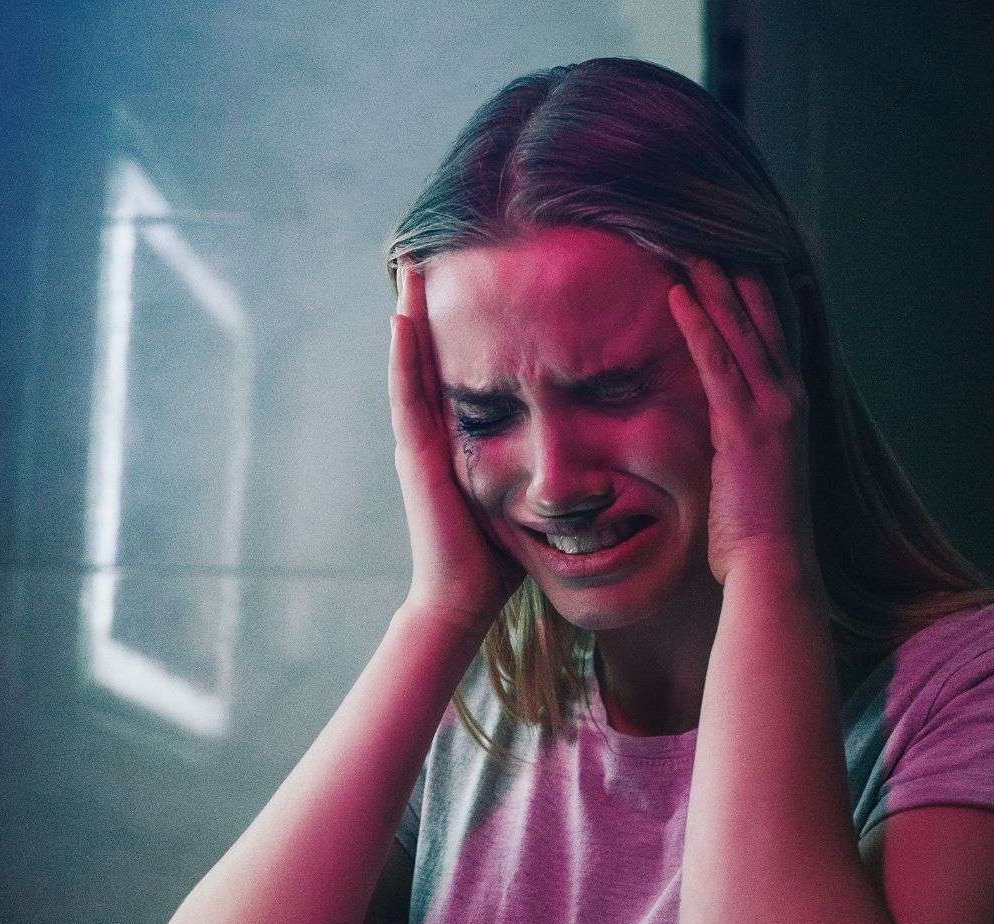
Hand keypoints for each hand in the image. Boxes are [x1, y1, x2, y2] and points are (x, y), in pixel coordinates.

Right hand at [390, 258, 525, 636]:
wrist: (465, 597)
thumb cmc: (498, 555)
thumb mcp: (523, 497)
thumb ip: (542, 470)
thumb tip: (590, 457)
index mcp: (455, 442)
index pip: (455, 372)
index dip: (458, 329)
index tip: (472, 284)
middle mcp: (430, 435)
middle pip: (427, 357)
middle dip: (429, 308)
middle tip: (432, 256)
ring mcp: (417, 443)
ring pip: (411, 364)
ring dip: (410, 314)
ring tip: (415, 266)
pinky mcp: (415, 456)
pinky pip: (407, 394)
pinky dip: (404, 353)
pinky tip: (403, 314)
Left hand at [667, 258, 816, 585]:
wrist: (773, 563)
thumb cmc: (757, 524)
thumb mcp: (753, 466)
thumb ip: (743, 429)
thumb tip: (722, 413)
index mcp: (790, 403)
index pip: (776, 329)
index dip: (757, 287)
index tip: (737, 248)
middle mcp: (788, 396)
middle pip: (764, 316)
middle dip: (738, 270)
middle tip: (710, 227)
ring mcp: (772, 409)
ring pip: (743, 330)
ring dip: (716, 284)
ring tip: (688, 244)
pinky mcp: (746, 427)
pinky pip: (719, 363)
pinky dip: (699, 325)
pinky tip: (680, 294)